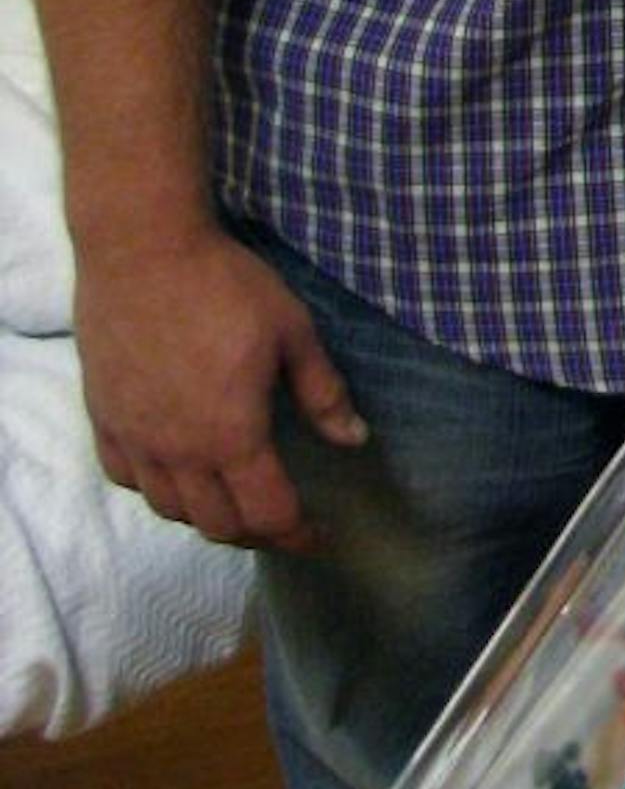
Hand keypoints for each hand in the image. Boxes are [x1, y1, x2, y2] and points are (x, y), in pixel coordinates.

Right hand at [71, 223, 366, 550]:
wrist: (143, 251)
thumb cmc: (226, 285)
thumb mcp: (292, 331)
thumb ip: (322, 392)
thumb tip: (355, 439)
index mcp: (232, 436)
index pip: (268, 515)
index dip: (299, 535)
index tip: (320, 538)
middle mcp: (179, 452)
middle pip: (218, 524)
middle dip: (257, 533)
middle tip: (281, 520)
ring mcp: (135, 439)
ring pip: (169, 509)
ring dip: (206, 515)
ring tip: (233, 498)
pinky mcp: (105, 418)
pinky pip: (127, 478)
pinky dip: (157, 488)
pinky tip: (175, 471)